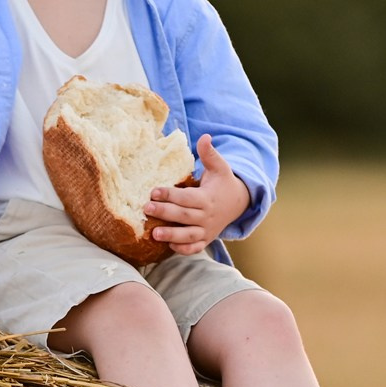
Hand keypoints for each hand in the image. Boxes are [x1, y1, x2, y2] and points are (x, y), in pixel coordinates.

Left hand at [145, 135, 251, 254]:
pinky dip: (183, 249)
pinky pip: (195, 248)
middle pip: (184, 216)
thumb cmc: (223, 183)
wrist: (239, 203)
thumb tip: (204, 136)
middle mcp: (207, 216)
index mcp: (207, 198)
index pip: (187, 198)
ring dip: (172, 236)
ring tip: (154, 234)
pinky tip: (169, 245)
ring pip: (189, 236)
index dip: (170, 195)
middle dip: (165, 213)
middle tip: (146, 209)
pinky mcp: (206, 239)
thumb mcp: (219, 167)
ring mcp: (207, 230)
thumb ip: (209, 153)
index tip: (153, 191)